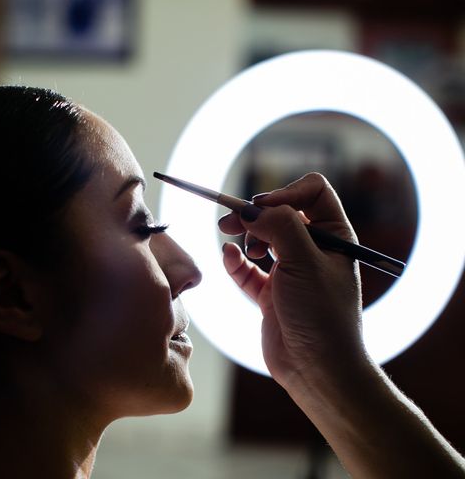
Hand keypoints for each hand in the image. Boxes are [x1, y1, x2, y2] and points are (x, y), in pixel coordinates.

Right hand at [218, 173, 363, 388]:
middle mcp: (313, 249)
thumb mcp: (304, 262)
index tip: (262, 207)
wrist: (317, 370)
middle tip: (230, 221)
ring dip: (245, 236)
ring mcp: (291, 271)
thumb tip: (252, 208)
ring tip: (234, 244)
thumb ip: (279, 227)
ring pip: (262, 238)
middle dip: (254, 214)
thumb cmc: (322, 315)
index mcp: (334, 236)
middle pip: (279, 213)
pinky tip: (228, 258)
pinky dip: (236, 262)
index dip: (285, 192)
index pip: (312, 192)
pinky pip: (248, 269)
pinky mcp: (271, 294)